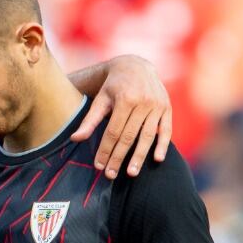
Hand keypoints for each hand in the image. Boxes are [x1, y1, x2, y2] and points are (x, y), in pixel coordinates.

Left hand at [73, 55, 172, 179]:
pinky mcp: (167, 108)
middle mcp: (143, 102)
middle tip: (110, 175)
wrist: (136, 66)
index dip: (105, 150)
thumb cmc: (113, 86)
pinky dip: (163, 145)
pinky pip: (166, 130)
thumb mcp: (100, 100)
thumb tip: (75, 139)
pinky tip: (157, 159)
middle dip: (119, 157)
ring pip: (148, 136)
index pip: (113, 132)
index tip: (99, 166)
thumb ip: (90, 120)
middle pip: (129, 136)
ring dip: (139, 156)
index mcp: (125, 99)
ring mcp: (157, 105)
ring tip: (131, 174)